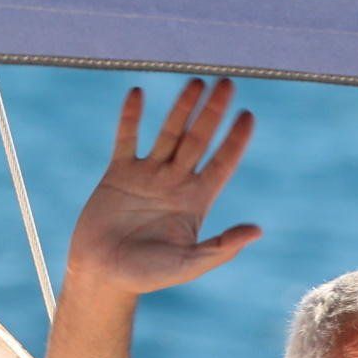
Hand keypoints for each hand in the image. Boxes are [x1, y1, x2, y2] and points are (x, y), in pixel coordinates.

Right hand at [64, 82, 260, 300]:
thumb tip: (257, 231)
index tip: (248, 114)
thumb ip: (220, 248)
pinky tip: (137, 92)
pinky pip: (126, 139)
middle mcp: (175, 183)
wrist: (100, 274)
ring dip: (181, 108)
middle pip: (199, 140)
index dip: (235, 140)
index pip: (222, 163)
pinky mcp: (117, 174)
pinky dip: (131, 117)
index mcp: (196, 201)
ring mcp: (147, 175)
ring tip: (195, 82)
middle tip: (227, 83)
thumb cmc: (146, 275)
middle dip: (213, 113)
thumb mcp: (188, 264)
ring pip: (168, 133)